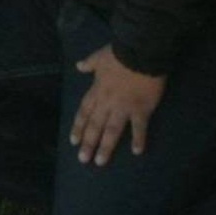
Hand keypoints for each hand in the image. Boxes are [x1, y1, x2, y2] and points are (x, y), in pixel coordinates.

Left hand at [71, 44, 166, 165]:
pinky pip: (138, 127)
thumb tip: (78, 66)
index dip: (78, 127)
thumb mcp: (99, 57)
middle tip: (83, 159)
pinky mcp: (141, 109)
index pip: (84, 112)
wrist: (140, 53)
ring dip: (106, 146)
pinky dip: (138, 139)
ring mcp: (124, 107)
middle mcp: (107, 102)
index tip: (73, 141)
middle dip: (88, 143)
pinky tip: (137, 151)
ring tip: (100, 161)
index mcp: (97, 90)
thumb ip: (89, 64)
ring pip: (112, 130)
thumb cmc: (119, 54)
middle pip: (95, 125)